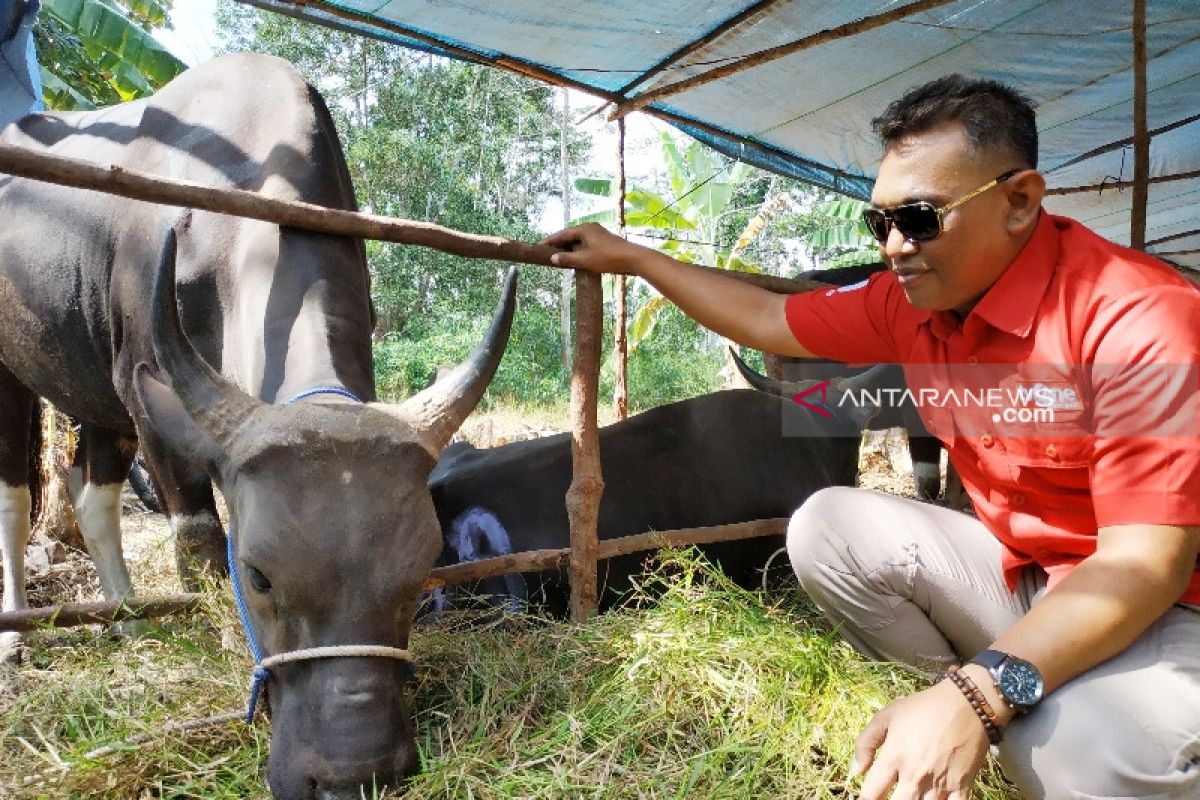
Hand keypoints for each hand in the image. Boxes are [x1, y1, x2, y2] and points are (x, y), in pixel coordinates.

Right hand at [541, 223, 649, 274]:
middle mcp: (590, 228)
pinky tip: (575, 258)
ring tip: (559, 257)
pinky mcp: (604, 241)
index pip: (562, 234)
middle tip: (547, 252)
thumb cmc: (607, 258)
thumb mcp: (584, 260)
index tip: (539, 246)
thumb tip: (553, 258)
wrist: (632, 258)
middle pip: (570, 236)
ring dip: (569, 248)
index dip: (550, 241)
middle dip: (559, 244)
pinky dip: (578, 250)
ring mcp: (598, 234)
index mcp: (583, 229)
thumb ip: (567, 259)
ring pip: (578, 241)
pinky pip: (586, 244)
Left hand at [851, 680, 990, 799]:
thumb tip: (857, 771)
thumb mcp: (887, 715)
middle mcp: (915, 775)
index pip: (871, 793)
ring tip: (911, 795)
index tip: (869, 795)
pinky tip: (934, 799)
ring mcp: (940, 784)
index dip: (866, 798)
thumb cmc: (923, 708)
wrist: (966, 704)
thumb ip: (865, 742)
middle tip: (891, 795)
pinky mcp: (962, 787)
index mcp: (894, 757)